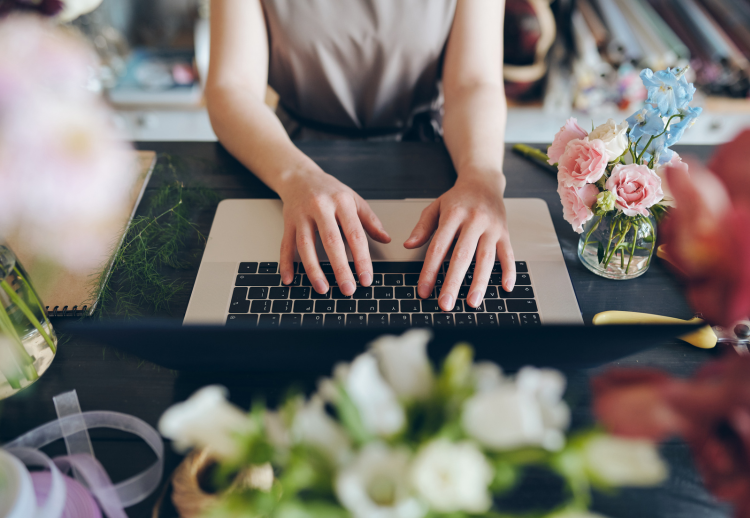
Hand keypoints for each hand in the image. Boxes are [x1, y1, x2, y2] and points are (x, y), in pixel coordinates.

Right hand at [277, 169, 390, 294]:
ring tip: (323, 288)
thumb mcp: (354, 199)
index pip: (355, 234)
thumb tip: (386, 239)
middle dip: (340, 268)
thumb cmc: (329, 190)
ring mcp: (301, 215)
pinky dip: (286, 263)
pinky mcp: (287, 222)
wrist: (299, 176)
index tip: (366, 279)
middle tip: (348, 289)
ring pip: (305, 245)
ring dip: (313, 269)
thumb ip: (370, 220)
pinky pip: (285, 245)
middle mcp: (320, 207)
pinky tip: (290, 279)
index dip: (362, 259)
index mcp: (342, 202)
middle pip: (331, 241)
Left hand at [404, 172, 514, 310]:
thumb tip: (408, 245)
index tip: (424, 290)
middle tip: (446, 303)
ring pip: (486, 258)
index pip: (438, 247)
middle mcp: (474, 221)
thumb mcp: (435, 207)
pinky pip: (508, 254)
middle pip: (462, 256)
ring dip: (479, 282)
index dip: (429, 270)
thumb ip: (423, 227)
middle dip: (453, 282)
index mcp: (453, 215)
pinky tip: (505, 288)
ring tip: (472, 302)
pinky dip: (509, 271)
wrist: (483, 182)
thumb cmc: (458, 198)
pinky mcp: (505, 233)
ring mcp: (492, 228)